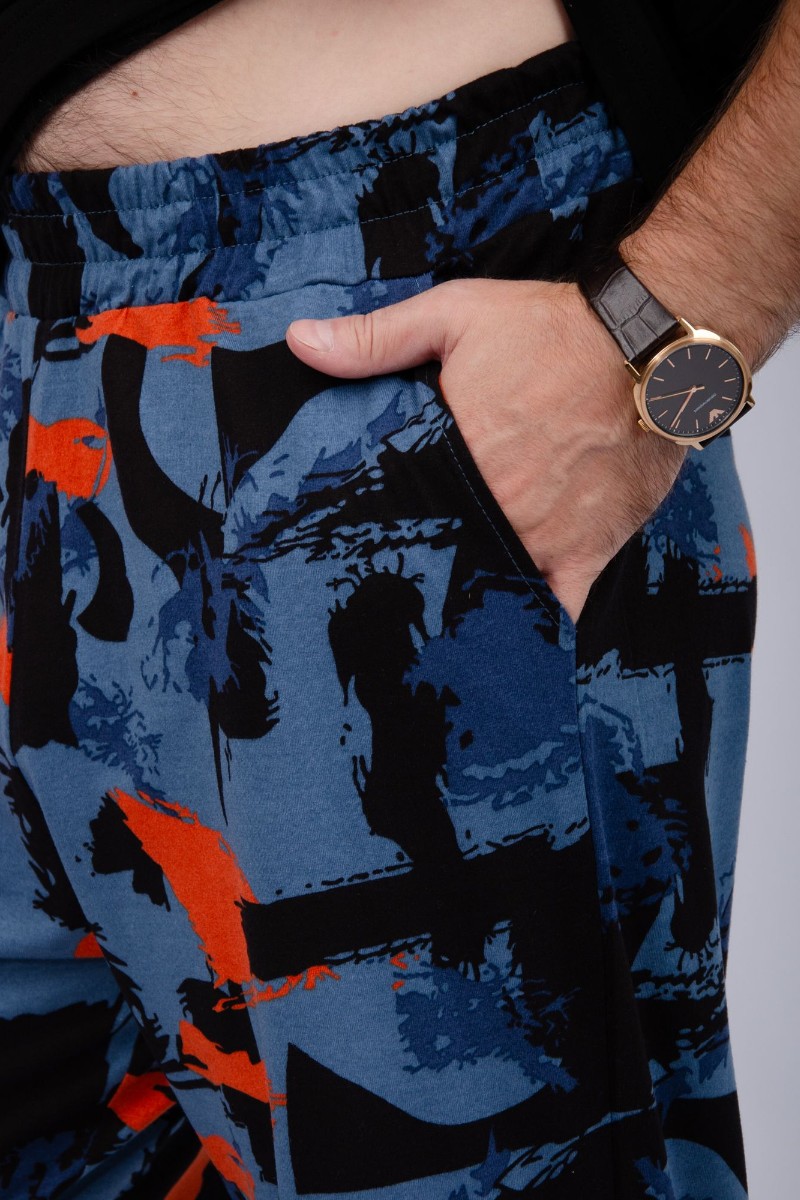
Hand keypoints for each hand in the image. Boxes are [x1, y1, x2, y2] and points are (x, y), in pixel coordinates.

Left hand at [285, 278, 686, 622]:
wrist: (651, 343)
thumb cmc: (554, 329)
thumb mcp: (453, 316)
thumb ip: (375, 339)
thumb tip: (301, 342)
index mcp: (453, 460)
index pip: (396, 520)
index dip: (374, 542)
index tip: (357, 556)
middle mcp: (496, 508)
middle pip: (441, 560)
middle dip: (420, 574)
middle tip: (398, 590)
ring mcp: (543, 536)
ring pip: (491, 591)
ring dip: (468, 601)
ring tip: (442, 621)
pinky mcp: (590, 549)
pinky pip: (560, 608)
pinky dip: (537, 625)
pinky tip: (513, 637)